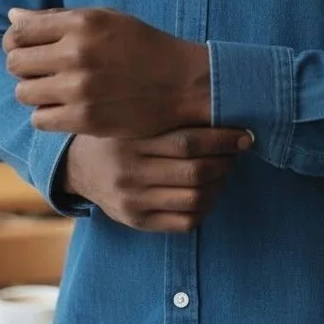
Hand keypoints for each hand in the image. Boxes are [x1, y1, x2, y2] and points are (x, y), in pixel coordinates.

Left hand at [2, 7, 210, 137]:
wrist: (182, 83)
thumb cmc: (142, 45)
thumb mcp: (105, 19)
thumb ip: (57, 17)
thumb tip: (12, 15)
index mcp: (81, 23)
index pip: (18, 31)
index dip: (16, 40)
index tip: (28, 47)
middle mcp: (76, 53)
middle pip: (15, 62)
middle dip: (24, 66)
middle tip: (44, 70)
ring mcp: (79, 89)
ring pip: (23, 93)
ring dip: (35, 92)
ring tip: (56, 89)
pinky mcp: (84, 119)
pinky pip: (39, 119)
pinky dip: (48, 115)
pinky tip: (66, 107)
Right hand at [61, 127, 252, 232]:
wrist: (79, 166)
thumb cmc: (119, 132)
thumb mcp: (134, 115)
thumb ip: (168, 112)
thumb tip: (218, 101)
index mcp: (131, 142)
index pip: (187, 142)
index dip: (222, 138)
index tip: (245, 133)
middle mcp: (130, 174)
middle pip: (194, 171)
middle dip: (226, 160)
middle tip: (239, 148)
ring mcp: (133, 201)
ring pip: (194, 199)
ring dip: (221, 183)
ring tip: (227, 167)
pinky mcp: (137, 221)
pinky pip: (185, 221)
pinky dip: (207, 206)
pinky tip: (211, 190)